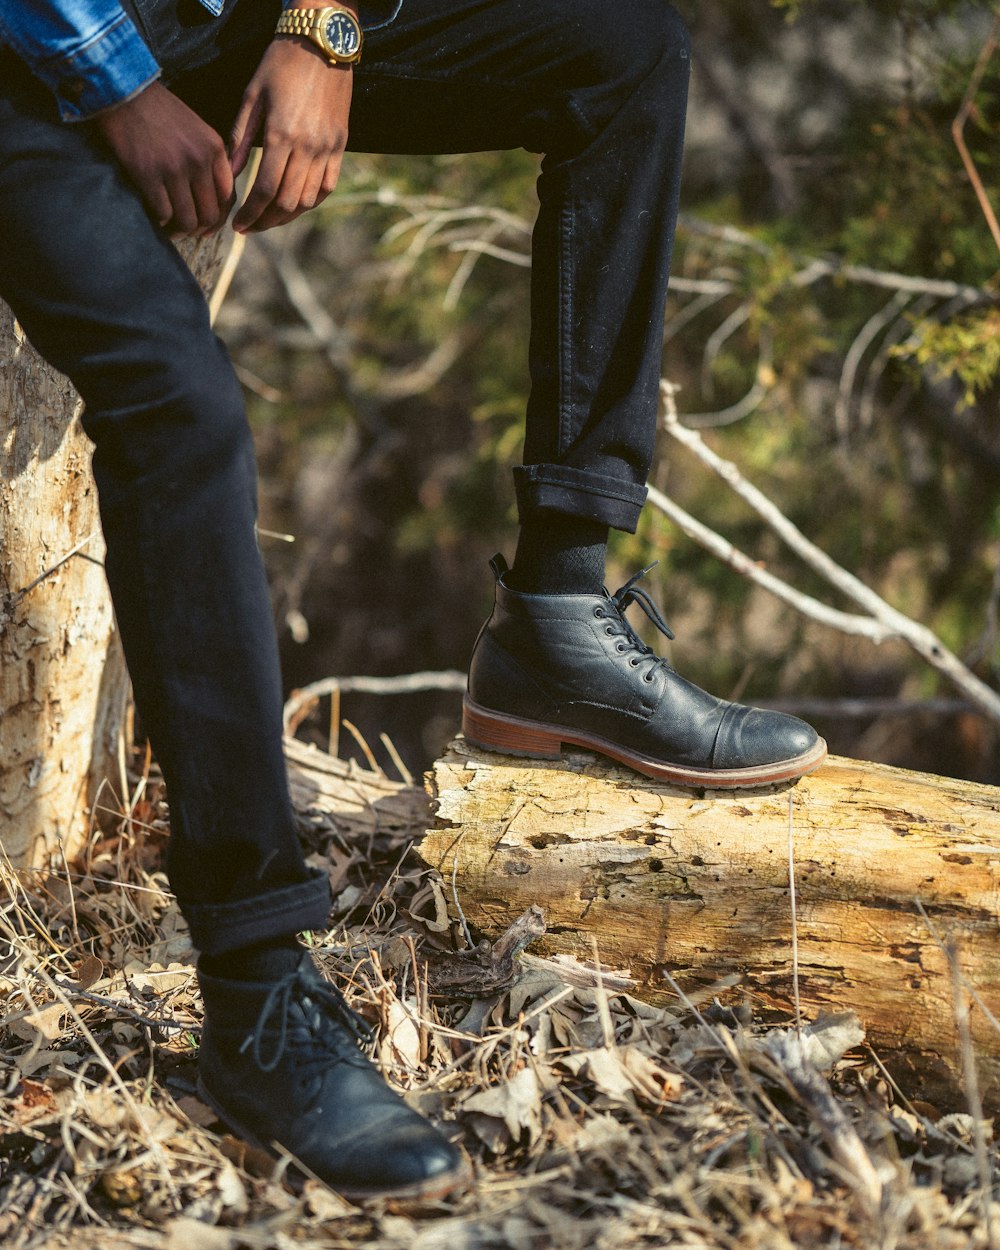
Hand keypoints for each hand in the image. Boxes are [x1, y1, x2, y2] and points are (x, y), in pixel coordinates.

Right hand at [96, 83, 234, 235]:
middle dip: (200, 229)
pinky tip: (156, 217)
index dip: (219, 217)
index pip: (228, 197)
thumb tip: (213, 196)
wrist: (124, 90)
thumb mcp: (197, 129)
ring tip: (171, 228)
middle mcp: (199, 161)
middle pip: (210, 214)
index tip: (208, 225)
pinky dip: (161, 221)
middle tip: (188, 230)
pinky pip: (164, 213)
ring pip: (188, 220)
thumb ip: (209, 159)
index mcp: (214, 149)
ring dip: (180, 230)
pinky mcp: (148, 174)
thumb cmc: (159, 111)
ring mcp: (174, 169)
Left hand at [230, 38, 351, 233]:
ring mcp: (327, 149)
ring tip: (270, 218)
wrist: (321, 44)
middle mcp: (307, 148)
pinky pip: (328, 187)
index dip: (250, 214)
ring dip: (287, 216)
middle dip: (266, 221)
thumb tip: (231, 174)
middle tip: (250, 227)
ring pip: (308, 200)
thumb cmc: (280, 64)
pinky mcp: (341, 146)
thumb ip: (240, 137)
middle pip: (287, 203)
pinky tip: (296, 204)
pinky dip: (311, 202)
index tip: (238, 225)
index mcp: (281, 136)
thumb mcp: (252, 95)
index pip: (265, 190)